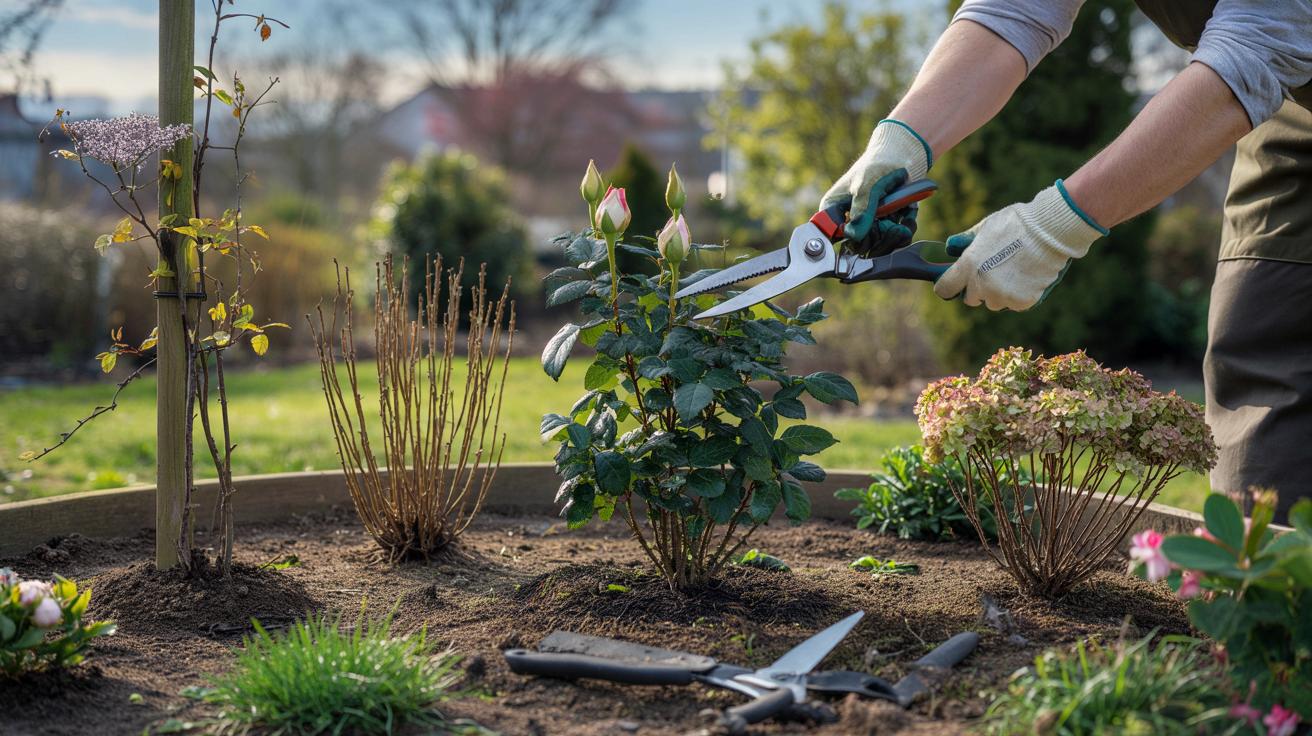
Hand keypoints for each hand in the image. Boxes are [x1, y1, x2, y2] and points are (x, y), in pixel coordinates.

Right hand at [821, 120, 931, 250]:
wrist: (904, 155)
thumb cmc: (878, 165)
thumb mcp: (866, 186)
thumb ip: (861, 211)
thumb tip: (854, 235)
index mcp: (834, 210)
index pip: (833, 237)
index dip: (849, 240)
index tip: (865, 235)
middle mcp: (849, 221)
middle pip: (859, 246)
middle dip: (877, 237)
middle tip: (887, 223)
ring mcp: (869, 225)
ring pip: (879, 247)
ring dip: (893, 235)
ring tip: (900, 220)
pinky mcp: (886, 226)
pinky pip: (896, 240)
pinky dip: (905, 229)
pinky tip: (907, 216)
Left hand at [933, 182, 1106, 310]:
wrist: (1050, 230)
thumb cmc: (1017, 224)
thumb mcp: (985, 227)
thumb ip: (966, 241)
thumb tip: (950, 247)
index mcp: (968, 265)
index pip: (945, 289)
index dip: (949, 286)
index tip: (955, 283)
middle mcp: (981, 284)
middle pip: (970, 299)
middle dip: (977, 289)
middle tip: (993, 272)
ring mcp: (1002, 295)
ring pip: (994, 303)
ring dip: (999, 293)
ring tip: (1014, 272)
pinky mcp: (1021, 301)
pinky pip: (1014, 304)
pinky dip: (1020, 296)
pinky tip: (1027, 277)